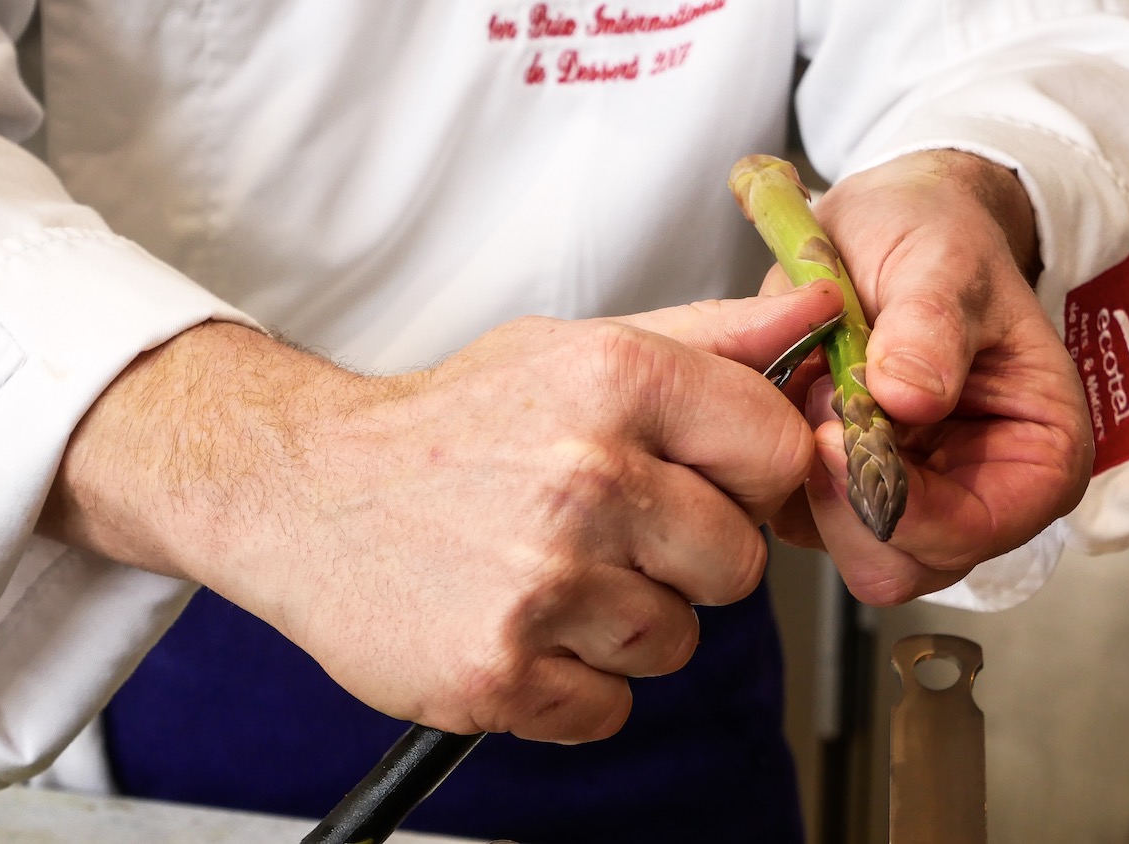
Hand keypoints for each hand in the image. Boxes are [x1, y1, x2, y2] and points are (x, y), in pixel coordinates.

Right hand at [37, 282, 842, 743]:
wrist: (306, 492)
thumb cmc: (454, 423)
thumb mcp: (576, 349)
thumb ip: (711, 338)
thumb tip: (821, 311)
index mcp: (617, 380)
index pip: (778, 453)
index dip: (745, 480)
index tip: (697, 483)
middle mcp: (587, 476)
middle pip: (736, 566)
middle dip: (683, 561)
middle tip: (602, 534)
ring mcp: (543, 581)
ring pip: (674, 643)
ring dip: (622, 625)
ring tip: (546, 576)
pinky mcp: (501, 672)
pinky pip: (609, 708)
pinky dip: (569, 685)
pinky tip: (517, 626)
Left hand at [765, 150, 1093, 604]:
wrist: (891, 226)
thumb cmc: (937, 240)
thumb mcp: (941, 263)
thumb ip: (931, 328)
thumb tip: (911, 397)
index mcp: (1038, 461)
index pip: (966, 534)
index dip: (894, 500)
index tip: (836, 432)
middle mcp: (979, 500)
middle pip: (896, 563)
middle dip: (840, 494)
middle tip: (817, 400)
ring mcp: (911, 505)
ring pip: (839, 548)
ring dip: (805, 476)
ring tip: (811, 385)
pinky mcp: (849, 496)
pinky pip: (797, 517)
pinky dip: (779, 464)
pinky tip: (794, 397)